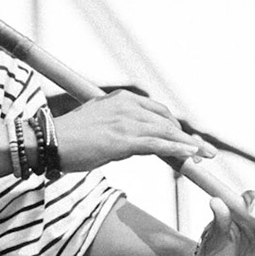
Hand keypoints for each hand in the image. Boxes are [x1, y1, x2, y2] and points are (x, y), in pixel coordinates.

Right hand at [54, 91, 211, 171]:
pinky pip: (157, 144)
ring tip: (206, 156)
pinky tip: (191, 154)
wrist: (48, 142)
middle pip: (166, 121)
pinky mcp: (123, 139)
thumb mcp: (99, 124)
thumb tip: (136, 143)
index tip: (188, 140)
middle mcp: (126, 106)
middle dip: (187, 137)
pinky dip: (177, 149)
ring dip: (189, 145)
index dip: (175, 127)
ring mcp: (125, 122)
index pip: (158, 112)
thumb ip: (120, 128)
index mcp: (121, 100)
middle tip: (205, 151)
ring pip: (166, 132)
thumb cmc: (69, 138)